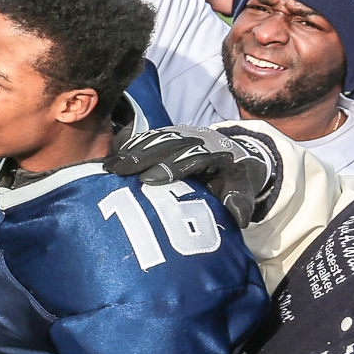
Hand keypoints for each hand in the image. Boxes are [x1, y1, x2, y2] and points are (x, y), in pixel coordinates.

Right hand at [107, 124, 278, 226]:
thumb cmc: (231, 178)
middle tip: (118, 172)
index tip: (149, 180)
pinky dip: (129, 145)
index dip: (169, 168)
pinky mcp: (166, 134)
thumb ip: (239, 202)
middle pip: (166, 146)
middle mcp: (195, 140)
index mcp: (215, 154)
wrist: (234, 152)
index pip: (191, 158)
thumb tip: (238, 218)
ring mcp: (179, 135)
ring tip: (110, 166)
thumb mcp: (242, 190)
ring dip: (130, 151)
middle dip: (141, 158)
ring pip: (153, 139)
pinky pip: (147, 136)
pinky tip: (113, 156)